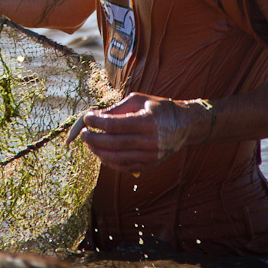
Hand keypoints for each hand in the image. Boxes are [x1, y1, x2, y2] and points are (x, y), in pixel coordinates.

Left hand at [73, 92, 199, 174]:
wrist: (184, 126)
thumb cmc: (158, 109)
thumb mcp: (138, 101)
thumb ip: (116, 108)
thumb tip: (94, 115)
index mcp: (148, 121)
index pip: (115, 125)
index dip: (97, 122)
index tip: (86, 118)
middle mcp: (151, 141)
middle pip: (114, 143)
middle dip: (94, 138)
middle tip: (83, 133)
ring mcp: (151, 156)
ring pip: (118, 158)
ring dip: (99, 151)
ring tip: (89, 143)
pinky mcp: (150, 165)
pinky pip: (125, 167)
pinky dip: (110, 161)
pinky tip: (101, 153)